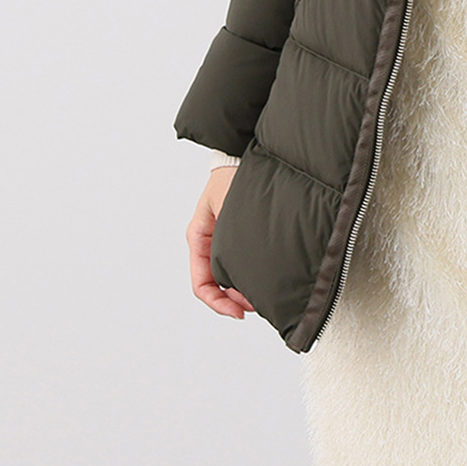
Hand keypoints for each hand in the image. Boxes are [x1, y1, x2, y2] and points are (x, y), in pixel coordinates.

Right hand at [187, 168, 255, 318]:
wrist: (244, 153)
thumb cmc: (234, 175)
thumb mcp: (228, 210)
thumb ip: (230, 238)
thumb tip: (242, 270)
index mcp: (199, 237)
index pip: (202, 284)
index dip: (219, 303)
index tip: (239, 312)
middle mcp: (210, 241)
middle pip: (217, 284)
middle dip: (235, 299)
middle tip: (258, 304)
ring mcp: (224, 238)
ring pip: (230, 274)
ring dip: (245, 287)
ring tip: (265, 292)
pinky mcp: (241, 233)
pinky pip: (242, 260)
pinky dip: (252, 272)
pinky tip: (267, 274)